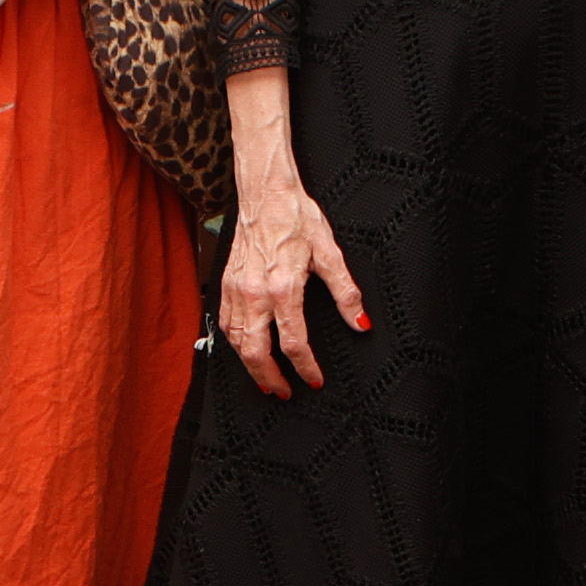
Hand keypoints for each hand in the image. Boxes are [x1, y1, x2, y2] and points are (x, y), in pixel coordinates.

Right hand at [216, 174, 367, 397]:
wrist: (265, 193)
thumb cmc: (296, 217)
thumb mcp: (329, 253)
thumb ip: (345, 292)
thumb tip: (360, 321)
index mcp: (283, 287)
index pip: (293, 342)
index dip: (305, 367)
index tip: (314, 380)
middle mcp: (255, 292)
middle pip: (257, 352)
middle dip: (270, 378)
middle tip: (284, 393)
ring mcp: (236, 289)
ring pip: (237, 341)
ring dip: (250, 366)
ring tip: (265, 379)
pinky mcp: (226, 282)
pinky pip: (225, 322)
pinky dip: (235, 343)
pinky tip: (244, 348)